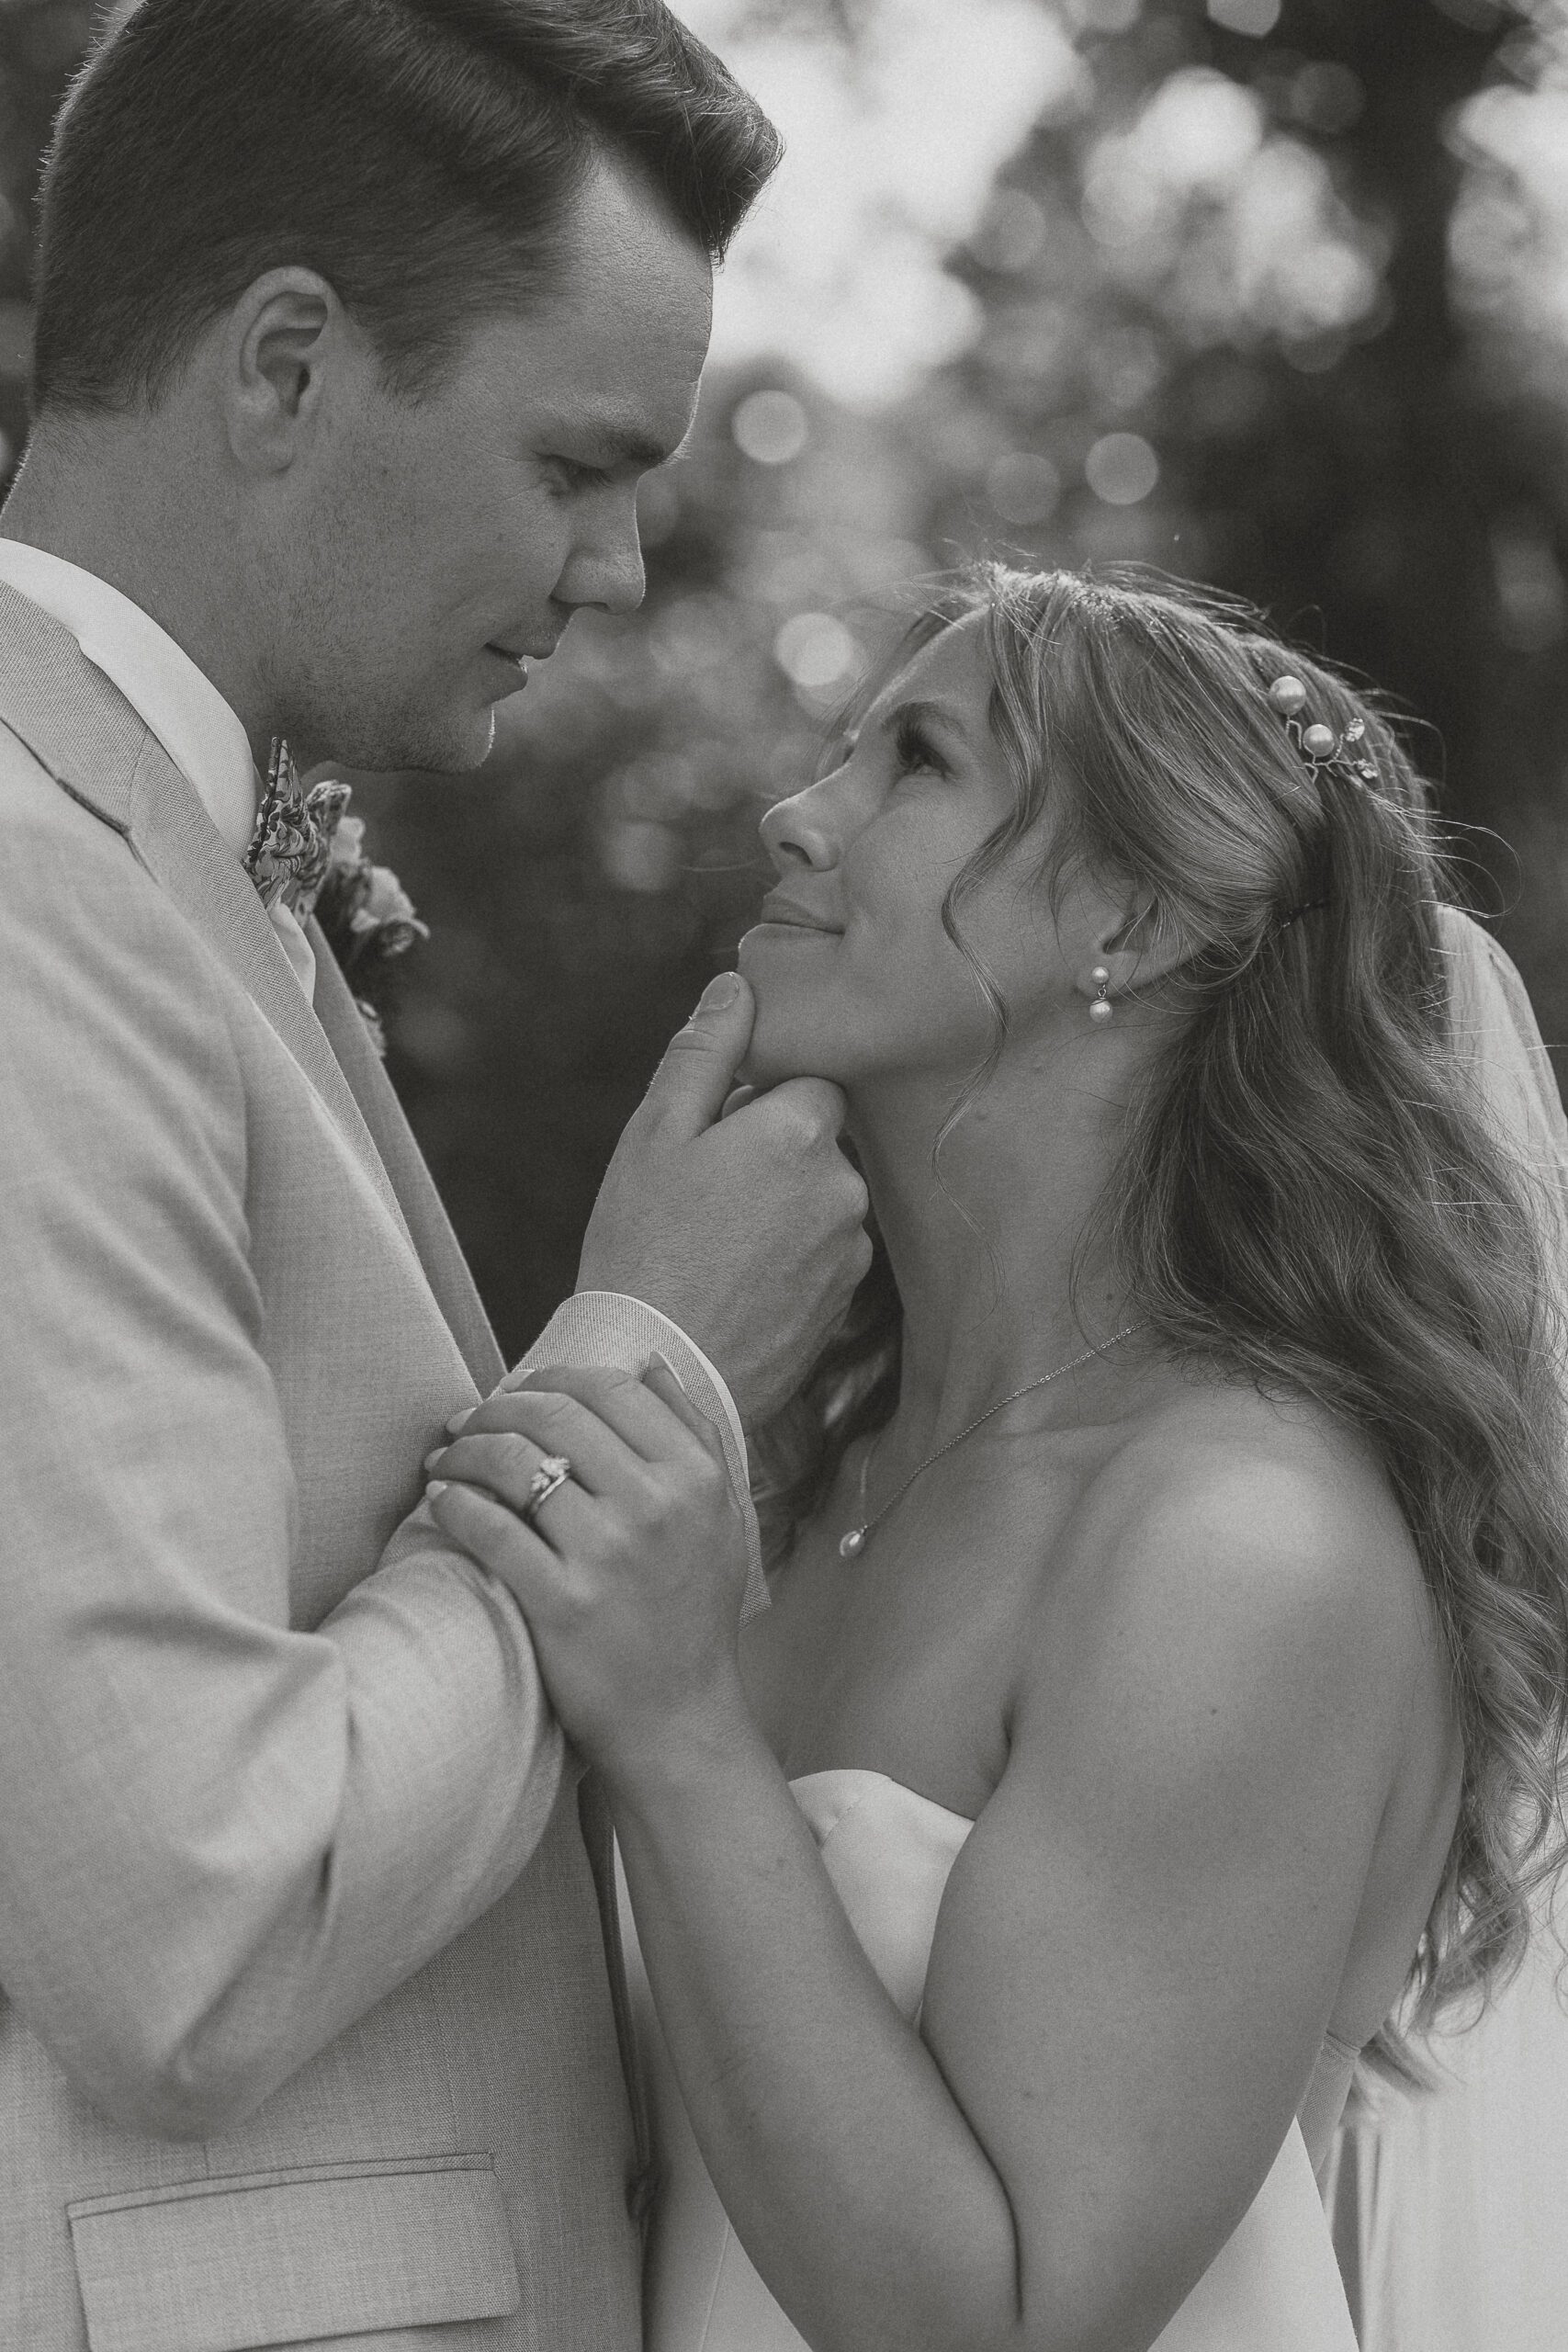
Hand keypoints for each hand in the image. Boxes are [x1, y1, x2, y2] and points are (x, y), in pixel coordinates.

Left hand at [425, 1362, 751, 1784]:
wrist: (679, 1719)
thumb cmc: (693, 1615)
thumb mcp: (720, 1516)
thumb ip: (692, 1433)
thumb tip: (646, 1362)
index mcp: (696, 1477)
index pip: (610, 1390)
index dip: (552, 1378)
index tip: (520, 1392)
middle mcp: (657, 1506)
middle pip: (555, 1416)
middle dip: (497, 1407)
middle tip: (467, 1420)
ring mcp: (609, 1554)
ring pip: (516, 1463)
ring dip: (466, 1449)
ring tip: (446, 1458)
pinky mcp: (562, 1602)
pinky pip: (490, 1527)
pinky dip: (455, 1502)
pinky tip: (442, 1499)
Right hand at [577, 974, 871, 1425]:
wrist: (654, 1374)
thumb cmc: (643, 1246)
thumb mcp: (655, 1134)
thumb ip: (704, 1052)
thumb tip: (736, 986)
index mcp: (800, 1131)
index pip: (811, 1081)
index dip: (761, 1101)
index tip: (717, 1134)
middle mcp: (843, 1187)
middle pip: (820, 1142)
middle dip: (773, 1155)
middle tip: (704, 1196)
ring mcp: (850, 1251)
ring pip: (822, 1201)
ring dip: (784, 1210)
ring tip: (715, 1248)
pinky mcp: (845, 1305)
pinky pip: (823, 1257)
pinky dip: (790, 1262)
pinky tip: (737, 1285)